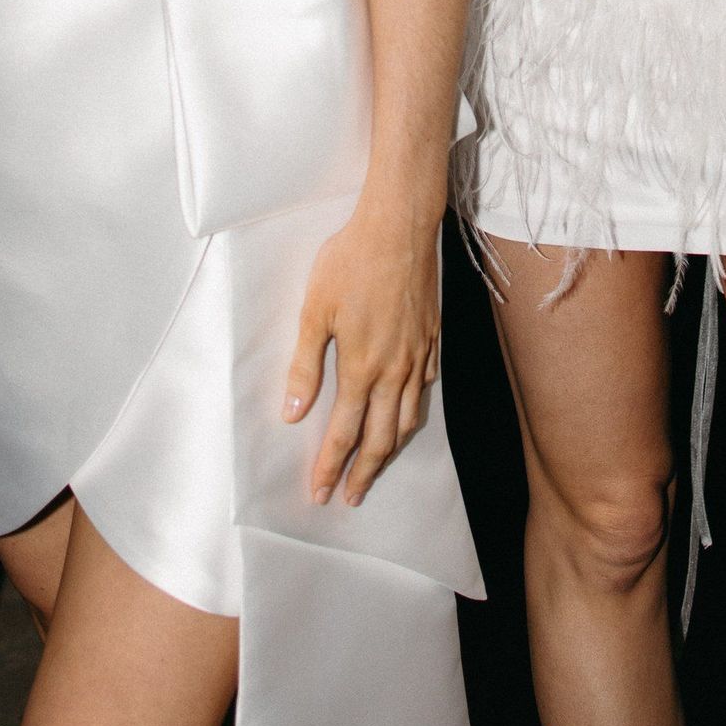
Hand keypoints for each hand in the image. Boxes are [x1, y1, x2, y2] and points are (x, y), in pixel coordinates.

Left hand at [283, 198, 440, 505]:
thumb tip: (293, 414)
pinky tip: (406, 413)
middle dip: (363, 473)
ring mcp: (417, 356)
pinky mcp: (431, 338)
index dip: (330, 467)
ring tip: (376, 466)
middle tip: (350, 498)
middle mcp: (394, 371)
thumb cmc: (351, 263)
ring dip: (389, 450)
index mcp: (362, 368)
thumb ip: (305, 366)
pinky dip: (414, 411)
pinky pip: (425, 389)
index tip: (320, 493)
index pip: (344, 434)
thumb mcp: (315, 312)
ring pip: (407, 419)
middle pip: (379, 439)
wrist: (400, 227)